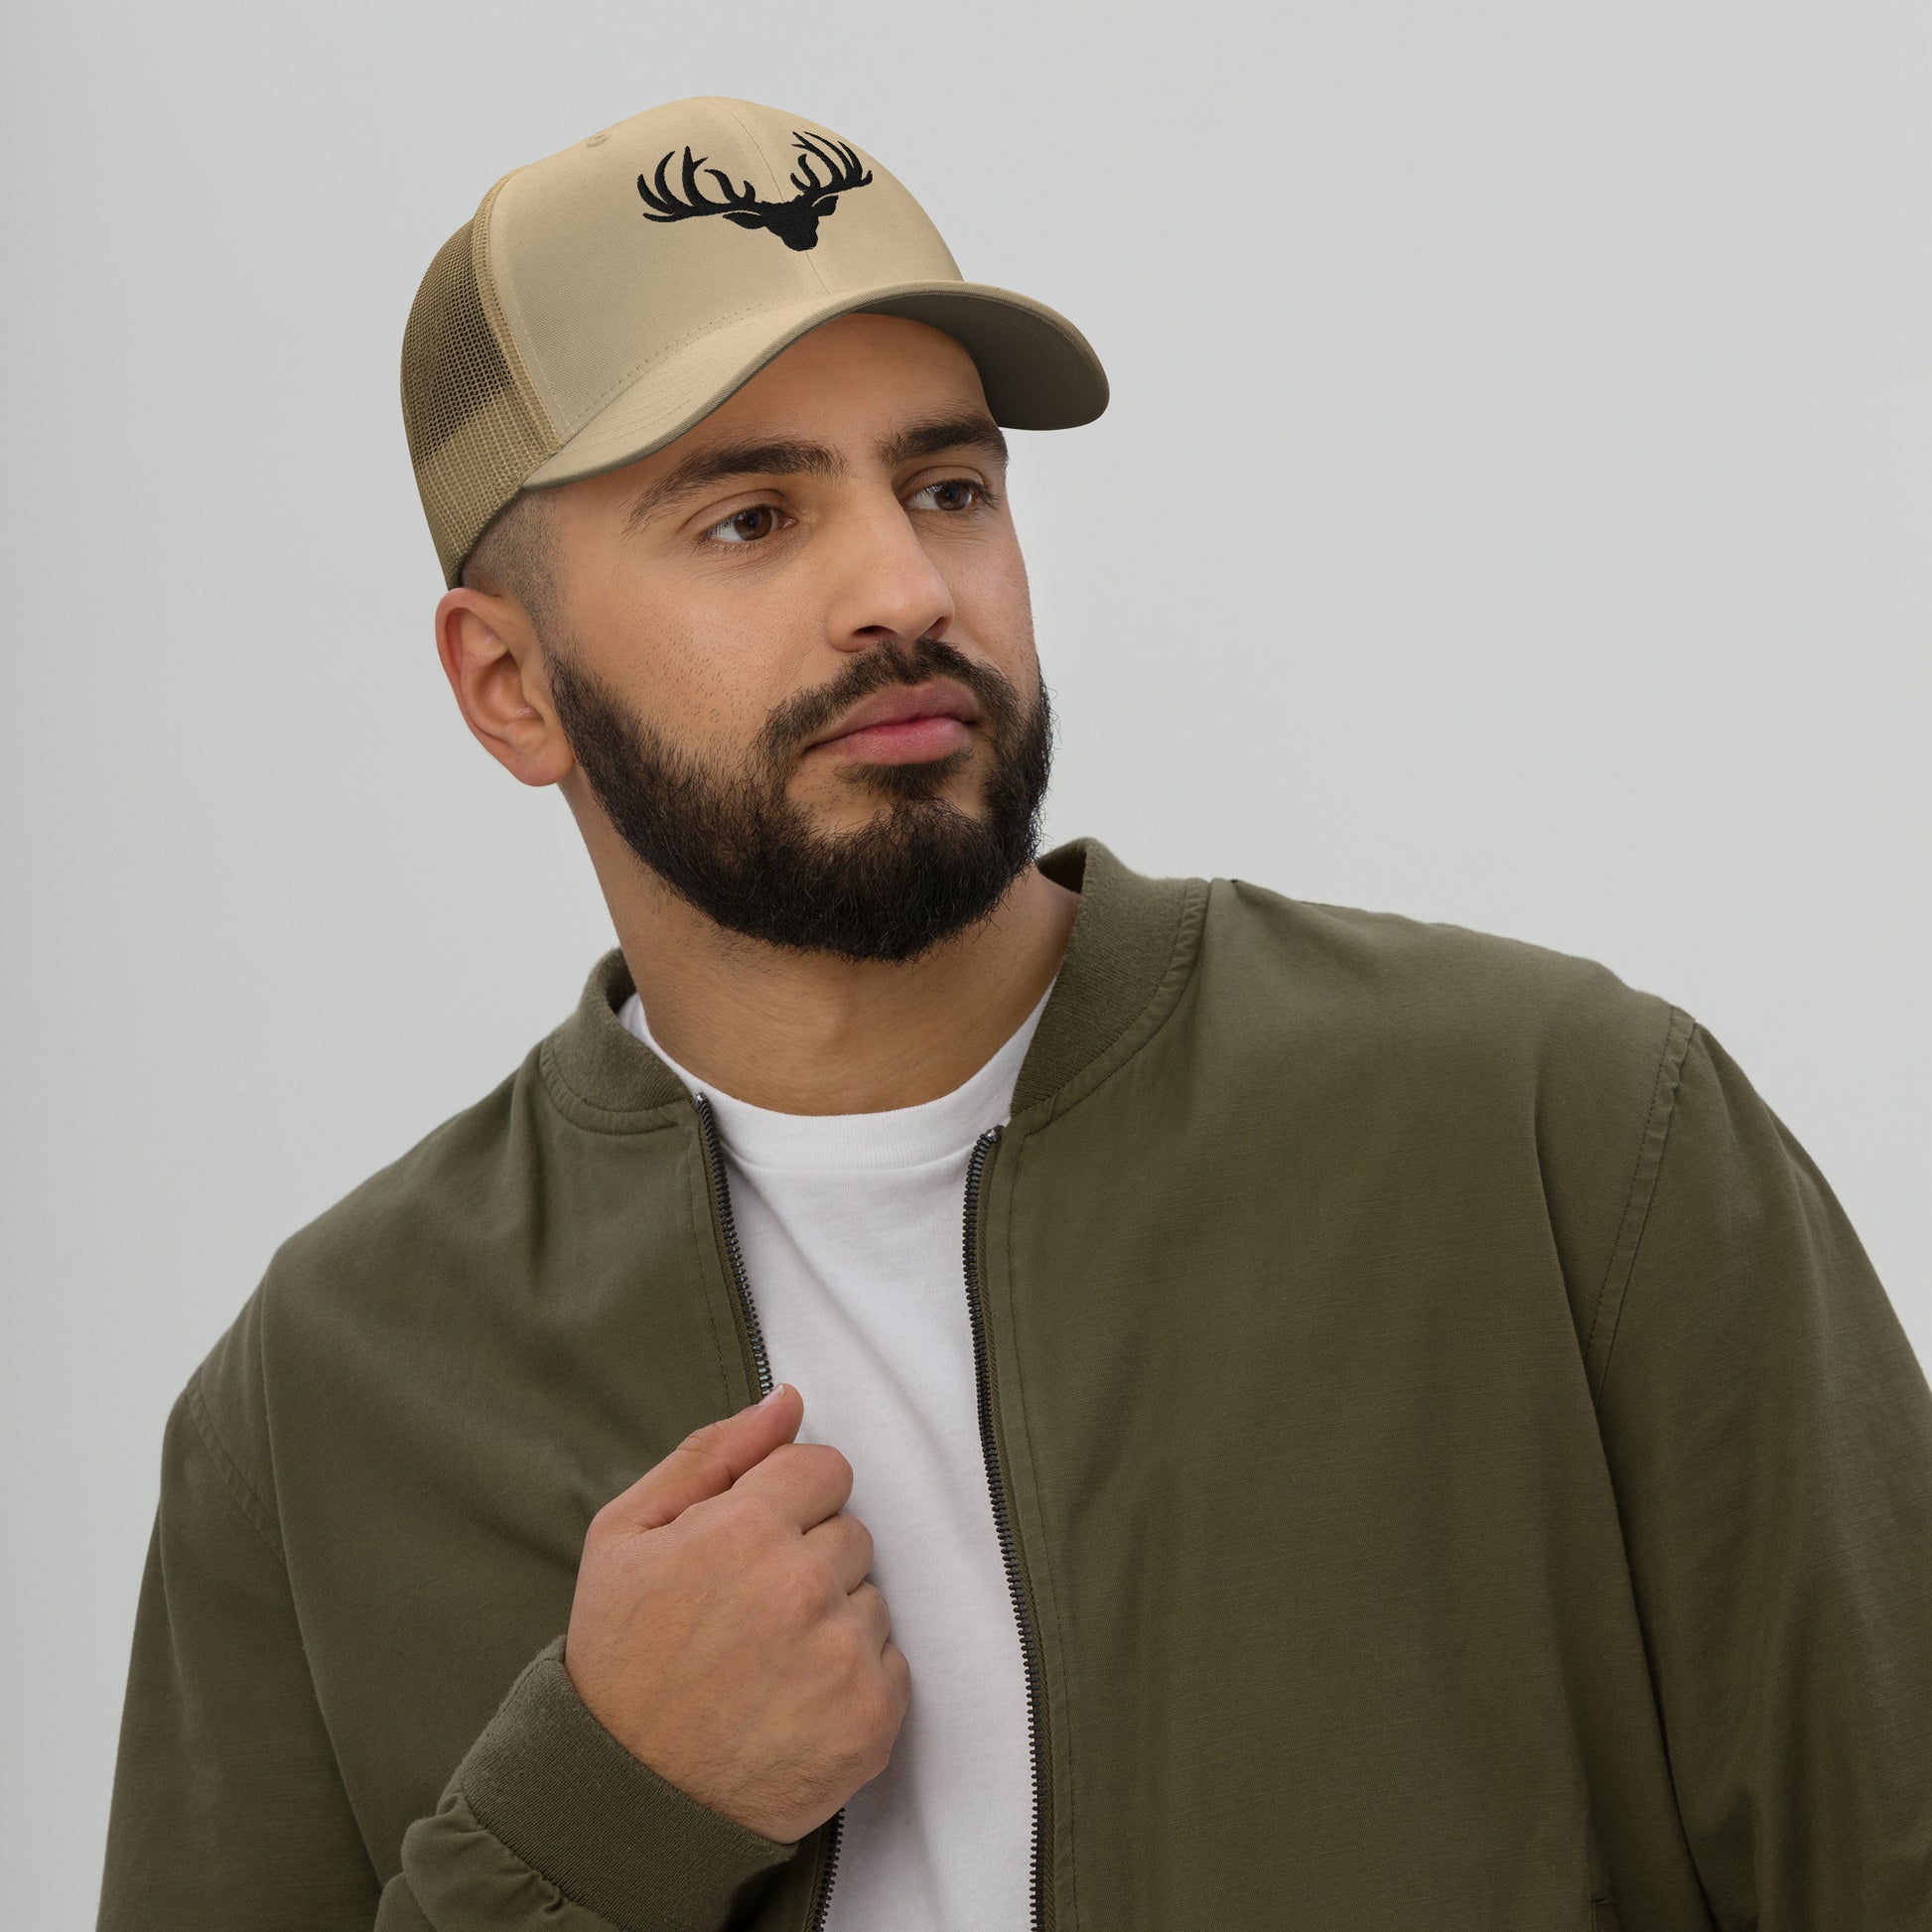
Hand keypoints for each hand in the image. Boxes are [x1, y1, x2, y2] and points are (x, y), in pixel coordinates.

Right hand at [563, 1383, 908, 1844]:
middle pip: (850, 1531)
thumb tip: (789, 1400)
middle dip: (808, 1558)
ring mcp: (843, 1656)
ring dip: (833, 1619)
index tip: (750, 1543)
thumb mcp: (627, 1534)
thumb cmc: (619, 1658)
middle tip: (748, 1612)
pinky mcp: (871, 1718)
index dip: (786, 1501)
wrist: (624, 1799)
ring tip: (766, 1662)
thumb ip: (714, 1453)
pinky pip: (892, 1662)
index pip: (824, 1467)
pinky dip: (853, 1678)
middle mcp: (804, 1585)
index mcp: (745, 1529)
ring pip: (872, 1597)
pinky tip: (794, 1701)